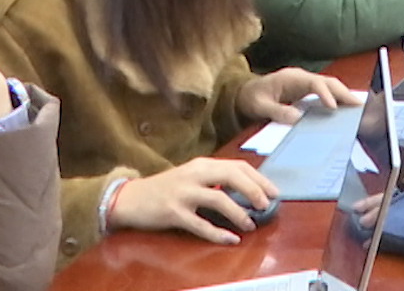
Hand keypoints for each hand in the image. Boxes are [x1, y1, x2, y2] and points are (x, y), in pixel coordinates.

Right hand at [108, 158, 276, 244]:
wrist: (129, 198)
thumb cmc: (166, 188)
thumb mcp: (192, 176)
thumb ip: (215, 179)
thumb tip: (248, 190)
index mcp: (202, 164)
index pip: (239, 166)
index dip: (259, 179)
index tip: (274, 192)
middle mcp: (195, 175)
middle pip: (233, 177)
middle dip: (255, 191)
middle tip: (267, 205)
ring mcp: (183, 194)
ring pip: (220, 200)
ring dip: (240, 213)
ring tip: (251, 224)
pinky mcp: (173, 213)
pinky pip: (201, 224)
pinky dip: (218, 233)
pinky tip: (231, 239)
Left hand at [236, 69, 359, 125]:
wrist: (245, 93)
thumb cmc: (251, 98)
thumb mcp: (259, 106)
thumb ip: (276, 111)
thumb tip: (297, 118)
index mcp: (291, 78)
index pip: (314, 83)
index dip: (325, 94)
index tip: (333, 107)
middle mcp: (302, 78)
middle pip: (328, 82)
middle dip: (344, 93)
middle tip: (358, 106)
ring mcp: (305, 83)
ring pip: (330, 86)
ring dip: (343, 95)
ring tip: (357, 108)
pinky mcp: (306, 91)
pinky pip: (326, 93)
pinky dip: (337, 99)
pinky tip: (345, 109)